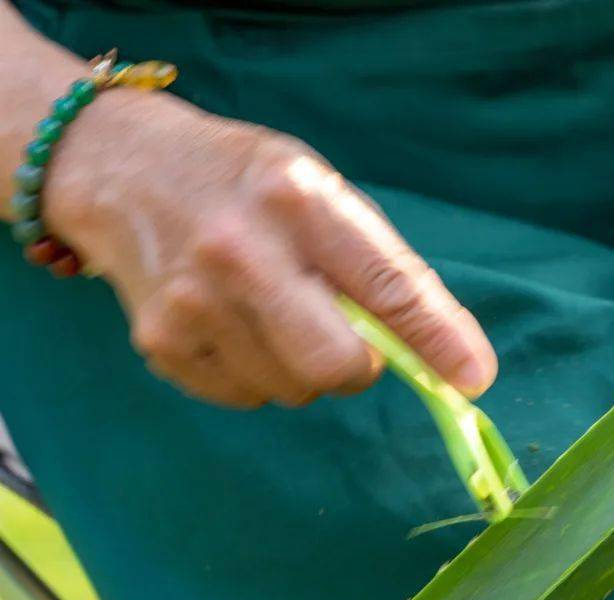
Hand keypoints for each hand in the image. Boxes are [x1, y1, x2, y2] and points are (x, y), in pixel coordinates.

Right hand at [42, 90, 496, 407]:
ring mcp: (194, 304)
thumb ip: (375, 264)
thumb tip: (445, 352)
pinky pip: (246, 397)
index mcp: (299, 201)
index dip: (437, 338)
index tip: (474, 377)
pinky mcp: (161, 344)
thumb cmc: (245, 182)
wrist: (121, 170)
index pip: (386, 284)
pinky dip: (258, 374)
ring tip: (272, 311)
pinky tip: (234, 324)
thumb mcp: (318, 192)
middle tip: (346, 339)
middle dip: (359, 368)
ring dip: (303, 369)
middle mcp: (242, 253)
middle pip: (336, 365)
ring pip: (293, 390)